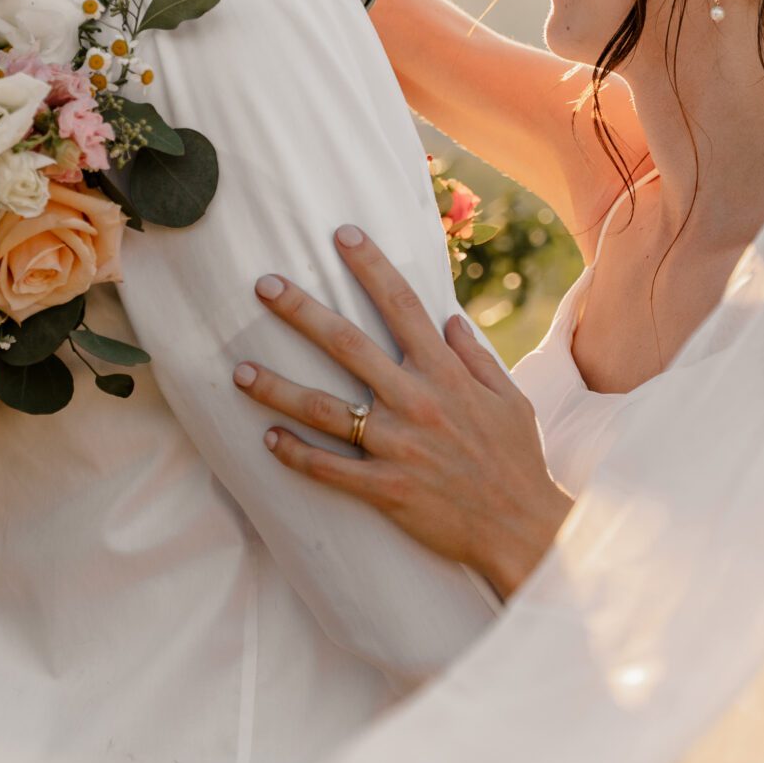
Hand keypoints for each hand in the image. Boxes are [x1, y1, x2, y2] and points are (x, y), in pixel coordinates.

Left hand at [237, 226, 571, 596]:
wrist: (523, 528)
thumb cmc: (517, 461)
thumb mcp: (510, 399)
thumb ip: (477, 356)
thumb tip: (449, 319)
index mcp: (447, 373)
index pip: (403, 305)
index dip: (371, 266)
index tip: (342, 235)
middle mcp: (416, 400)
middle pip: (347, 344)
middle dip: (301, 311)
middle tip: (264, 286)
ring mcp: (397, 445)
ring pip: (323, 408)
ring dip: (277, 388)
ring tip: (239, 372)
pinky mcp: (386, 487)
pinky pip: (329, 468)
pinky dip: (296, 453)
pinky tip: (268, 438)